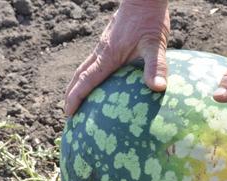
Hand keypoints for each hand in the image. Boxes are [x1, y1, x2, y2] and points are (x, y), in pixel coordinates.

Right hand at [64, 0, 169, 114]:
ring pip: (84, 68)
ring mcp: (103, 46)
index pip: (87, 80)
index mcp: (109, 55)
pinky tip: (97, 83)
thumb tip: (158, 88)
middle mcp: (102, 51)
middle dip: (71, 95)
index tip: (69, 113)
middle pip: (79, 75)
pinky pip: (93, 62)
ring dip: (77, 85)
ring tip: (77, 101)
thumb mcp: (156, 44)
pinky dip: (88, 76)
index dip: (76, 97)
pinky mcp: (109, 42)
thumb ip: (157, 66)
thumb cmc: (150, 20)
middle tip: (68, 114)